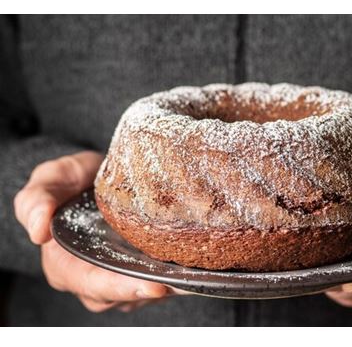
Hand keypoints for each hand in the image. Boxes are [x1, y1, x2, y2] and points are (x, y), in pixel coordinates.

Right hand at [14, 151, 181, 311]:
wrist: (88, 177)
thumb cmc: (66, 182)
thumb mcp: (49, 181)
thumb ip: (38, 200)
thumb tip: (38, 231)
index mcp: (66, 265)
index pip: (95, 284)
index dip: (123, 288)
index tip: (154, 287)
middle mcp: (93, 276)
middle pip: (124, 294)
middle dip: (154, 290)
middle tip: (184, 282)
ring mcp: (116, 273)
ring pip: (142, 289)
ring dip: (168, 285)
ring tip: (194, 274)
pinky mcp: (136, 264)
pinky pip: (154, 276)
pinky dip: (172, 272)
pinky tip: (192, 263)